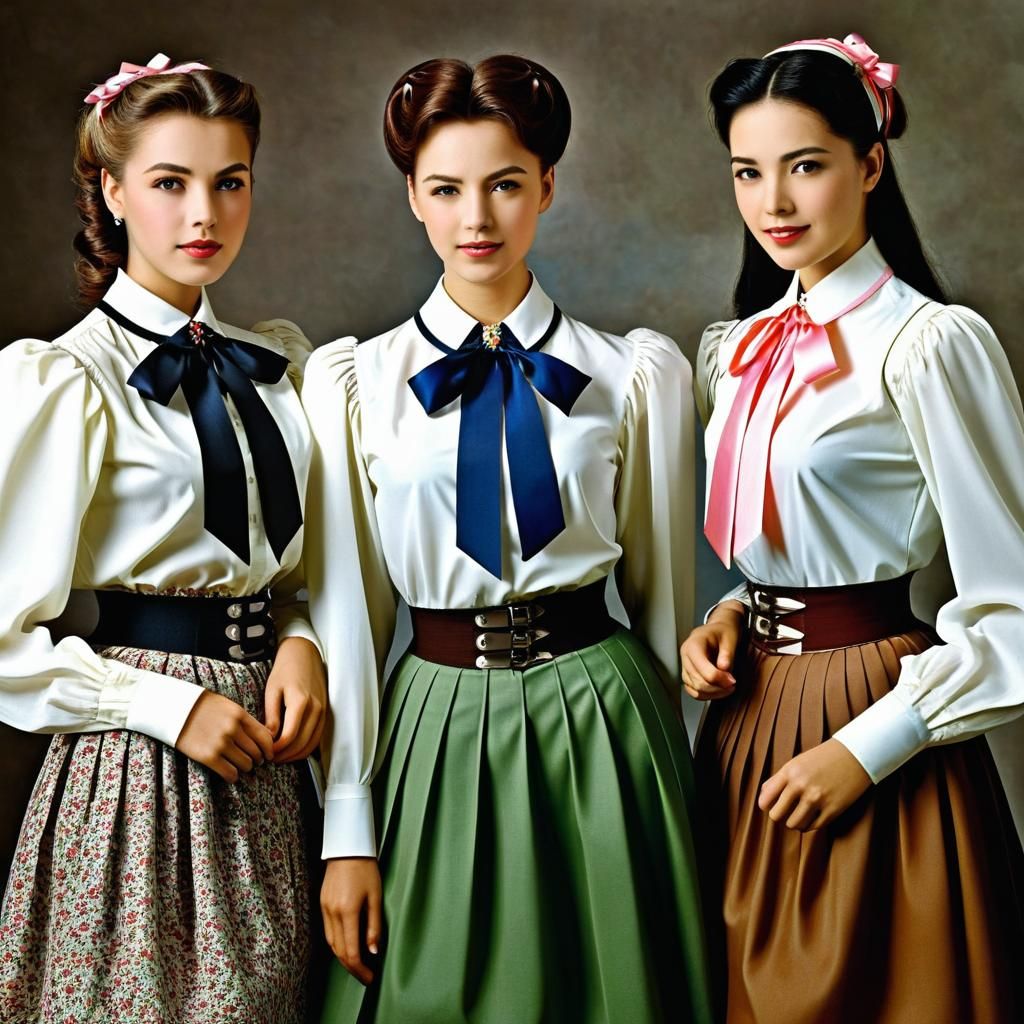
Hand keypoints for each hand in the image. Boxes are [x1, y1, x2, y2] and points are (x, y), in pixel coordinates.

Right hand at [175, 689, 274, 781]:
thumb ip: (245, 720)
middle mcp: (233, 729)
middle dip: (257, 759)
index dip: (269, 749)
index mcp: (240, 715)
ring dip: (245, 768)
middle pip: (256, 752)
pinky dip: (233, 776)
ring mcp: (221, 743)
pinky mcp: (208, 756)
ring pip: (246, 764)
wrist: (175, 709)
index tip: (268, 755)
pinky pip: (230, 773)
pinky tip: (231, 774)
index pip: (265, 736)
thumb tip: (265, 737)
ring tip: (240, 767)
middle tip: (254, 762)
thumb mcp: (228, 707)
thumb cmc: (203, 707)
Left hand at [264, 637, 326, 761]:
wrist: (304, 654)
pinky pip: (317, 737)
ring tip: (280, 757)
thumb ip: (271, 716)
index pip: (289, 736)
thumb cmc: (285, 670)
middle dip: (285, 755)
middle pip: (301, 743)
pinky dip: (306, 747)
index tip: (265, 752)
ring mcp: (323, 711)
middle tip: (270, 759)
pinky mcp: (326, 712)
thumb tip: (269, 739)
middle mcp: (316, 708)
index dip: (276, 749)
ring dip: (296, 755)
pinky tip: (293, 749)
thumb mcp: (272, 691)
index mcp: (300, 701)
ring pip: (312, 743)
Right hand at [322, 857, 382, 984]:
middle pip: (339, 951)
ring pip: (331, 943)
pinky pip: (328, 931)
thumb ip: (374, 926)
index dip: (360, 969)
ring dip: (343, 957)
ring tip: (358, 965)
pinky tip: (346, 946)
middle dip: (352, 968)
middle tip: (365, 976)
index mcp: (347, 912)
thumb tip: (373, 952)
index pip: (351, 951)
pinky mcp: (322, 904)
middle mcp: (332, 913)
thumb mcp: (376, 897)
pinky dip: (337, 943)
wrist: (347, 848)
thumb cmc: (366, 870)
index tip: (370, 978)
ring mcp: (324, 909)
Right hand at [681, 600, 743, 699]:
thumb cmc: (722, 632)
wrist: (717, 629)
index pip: (702, 668)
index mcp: (693, 644)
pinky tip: (718, 691)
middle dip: (717, 688)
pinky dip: (706, 695)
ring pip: (695, 689)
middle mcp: (685, 655)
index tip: (732, 680)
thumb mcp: (729, 638)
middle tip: (732, 685)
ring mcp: (685, 666)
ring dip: (713, 693)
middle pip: (698, 681)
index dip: (719, 678)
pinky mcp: (688, 674)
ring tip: (727, 688)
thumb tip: (724, 669)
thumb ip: (727, 654)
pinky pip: (693, 691)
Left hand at [758, 739, 872, 830]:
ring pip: (794, 824)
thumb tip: (763, 797)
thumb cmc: (822, 758)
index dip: (765, 806)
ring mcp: (817, 799)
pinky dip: (809, 825)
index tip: (770, 806)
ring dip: (795, 822)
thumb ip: (779, 779)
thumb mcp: (797, 763)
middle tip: (786, 812)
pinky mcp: (832, 810)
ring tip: (800, 815)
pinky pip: (812, 827)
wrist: (855, 756)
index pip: (765, 798)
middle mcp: (801, 785)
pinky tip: (812, 817)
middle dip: (779, 816)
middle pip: (777, 815)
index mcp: (789, 772)